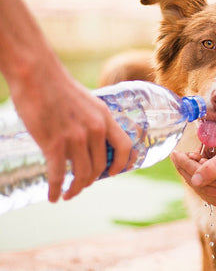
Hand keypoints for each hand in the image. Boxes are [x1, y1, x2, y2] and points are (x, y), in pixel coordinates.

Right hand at [9, 62, 132, 201]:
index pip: (124, 146)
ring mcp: (75, 137)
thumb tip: (90, 141)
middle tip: (81, 185)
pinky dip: (56, 189)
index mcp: (105, 117)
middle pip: (100, 166)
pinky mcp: (54, 143)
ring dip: (75, 189)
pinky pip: (58, 175)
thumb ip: (93, 121)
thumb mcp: (87, 102)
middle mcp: (95, 129)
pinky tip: (53, 196)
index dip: (122, 164)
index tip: (113, 173)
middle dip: (91, 181)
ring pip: (82, 174)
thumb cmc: (58, 87)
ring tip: (68, 194)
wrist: (36, 74)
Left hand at [171, 125, 215, 208]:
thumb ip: (214, 166)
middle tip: (180, 157)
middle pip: (205, 189)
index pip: (201, 178)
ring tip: (192, 164)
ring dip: (198, 182)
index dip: (185, 166)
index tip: (175, 154)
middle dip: (188, 173)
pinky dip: (211, 188)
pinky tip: (206, 176)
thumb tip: (194, 179)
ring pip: (212, 197)